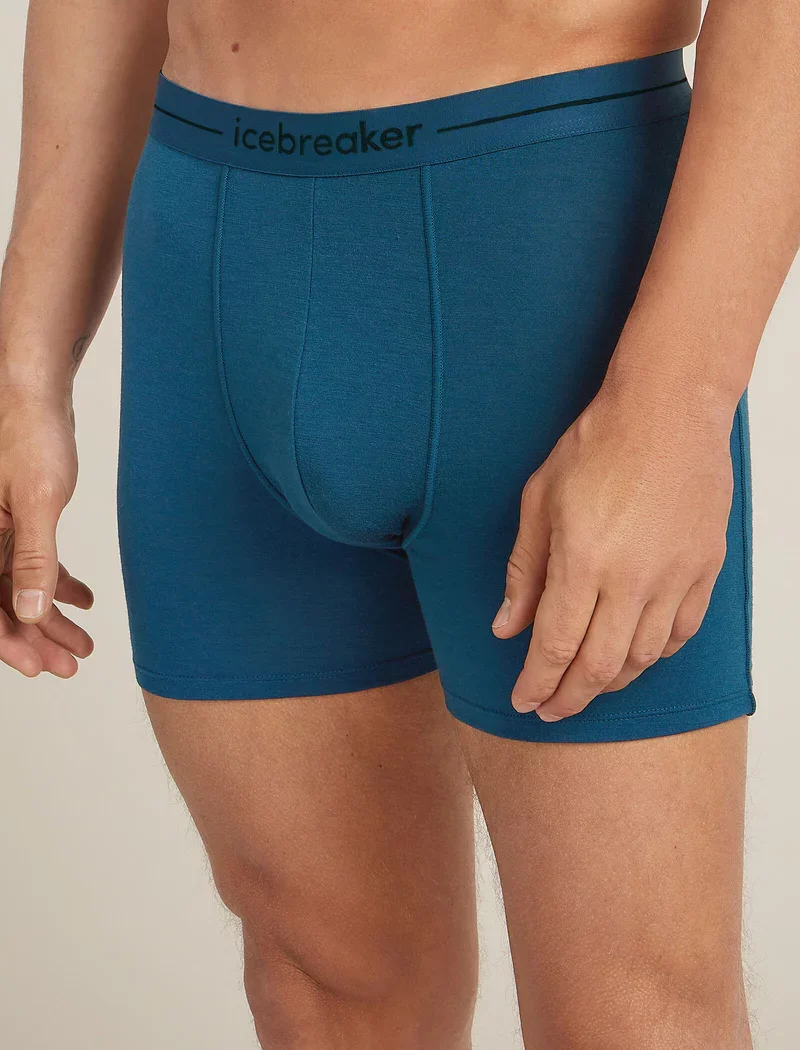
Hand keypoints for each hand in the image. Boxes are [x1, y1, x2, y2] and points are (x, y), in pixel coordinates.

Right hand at [0, 395, 93, 677]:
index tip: (41, 667)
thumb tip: (29, 612)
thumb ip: (33, 558)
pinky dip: (55, 582)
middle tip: (71, 663)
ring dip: (49, 616)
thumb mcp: (38, 501)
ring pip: (17, 587)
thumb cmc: (30, 434)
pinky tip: (85, 599)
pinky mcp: (13, 519)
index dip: (9, 642)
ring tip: (85, 642)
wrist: (36, 392)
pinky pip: (29, 562)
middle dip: (36, 637)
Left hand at [492, 385, 734, 721]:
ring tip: (587, 687)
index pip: (555, 647)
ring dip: (610, 682)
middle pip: (599, 667)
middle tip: (551, 711)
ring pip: (644, 658)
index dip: (536, 684)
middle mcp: (632, 579)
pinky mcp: (705, 568)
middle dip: (569, 699)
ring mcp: (675, 576)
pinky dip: (656, 655)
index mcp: (582, 561)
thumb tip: (507, 627)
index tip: (523, 702)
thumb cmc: (596, 446)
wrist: (668, 411)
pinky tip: (636, 656)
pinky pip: (683, 633)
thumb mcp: (539, 501)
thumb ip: (523, 571)